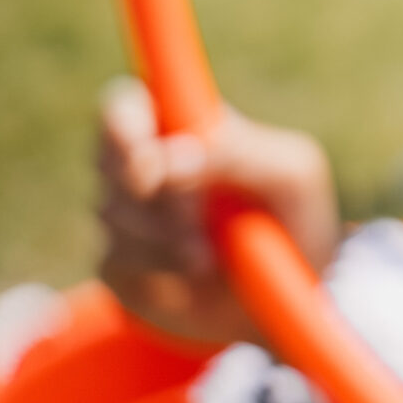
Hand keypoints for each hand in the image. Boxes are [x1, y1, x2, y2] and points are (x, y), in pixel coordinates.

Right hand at [95, 77, 339, 348]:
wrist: (289, 298)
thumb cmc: (296, 218)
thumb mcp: (292, 175)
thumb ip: (240, 152)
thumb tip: (173, 152)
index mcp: (189, 128)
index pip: (128, 104)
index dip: (124, 125)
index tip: (151, 160)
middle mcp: (147, 165)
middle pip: (106, 156)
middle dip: (149, 189)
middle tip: (191, 215)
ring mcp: (126, 215)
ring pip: (112, 211)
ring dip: (164, 234)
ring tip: (211, 253)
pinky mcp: (118, 264)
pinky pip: (116, 258)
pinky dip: (161, 267)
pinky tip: (196, 272)